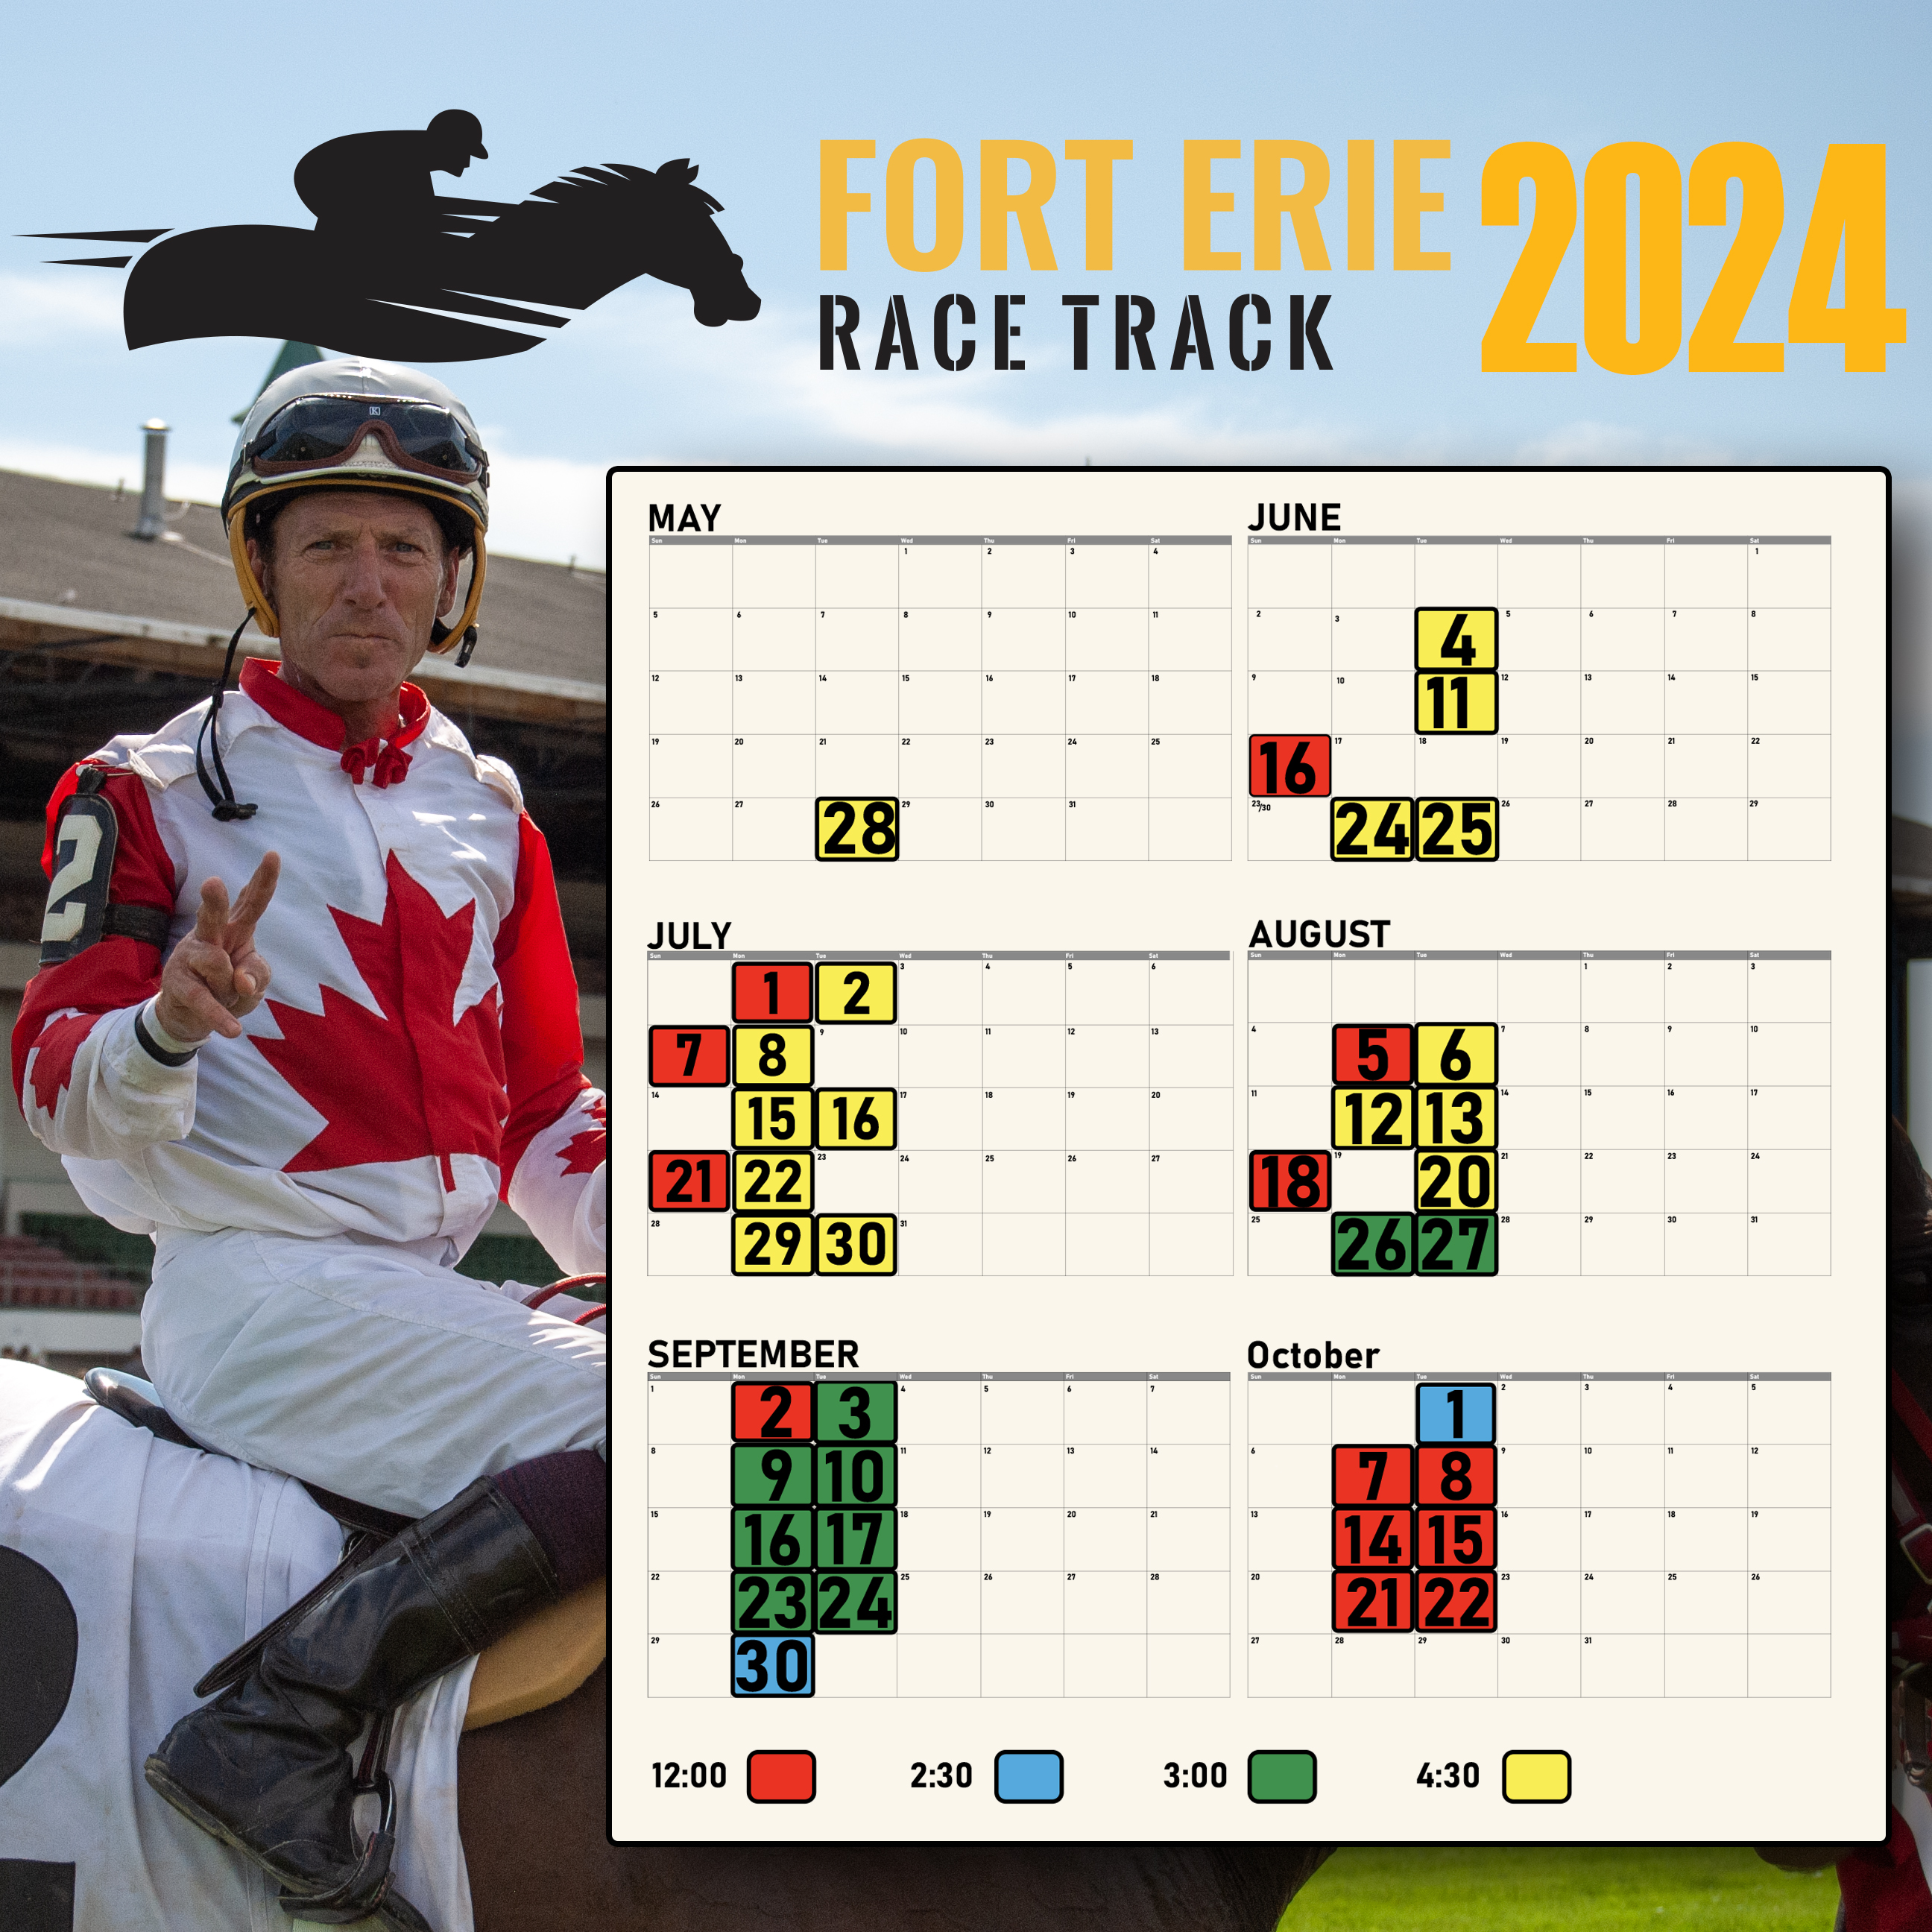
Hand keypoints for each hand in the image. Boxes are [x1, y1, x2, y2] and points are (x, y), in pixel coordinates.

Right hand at [154, 853, 280, 1044]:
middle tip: (212, 882)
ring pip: (217, 965)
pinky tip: (233, 1030)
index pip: (250, 902)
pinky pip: (205, 1000)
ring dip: (229, 990)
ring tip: (224, 995)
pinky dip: (221, 1016)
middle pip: (215, 915)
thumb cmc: (226, 989)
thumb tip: (241, 980)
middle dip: (214, 900)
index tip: (273, 855)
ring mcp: (190, 957)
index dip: (262, 880)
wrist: (190, 1016)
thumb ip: (257, 976)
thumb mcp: (254, 983)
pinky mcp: (177, 983)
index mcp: (236, 929)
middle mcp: (211, 936)